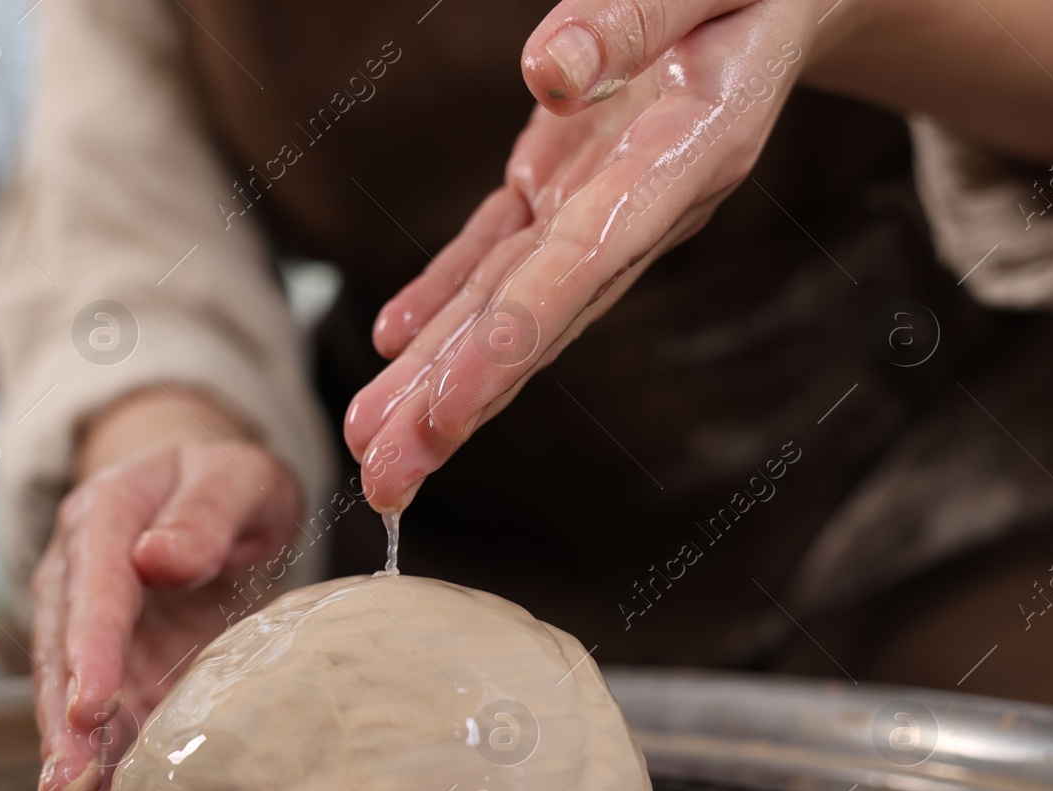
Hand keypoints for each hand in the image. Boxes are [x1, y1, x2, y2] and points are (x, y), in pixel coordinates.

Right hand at [32, 429, 300, 790]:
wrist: (214, 494)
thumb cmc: (226, 483)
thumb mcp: (235, 475)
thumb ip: (205, 511)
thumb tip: (160, 558)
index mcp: (105, 516)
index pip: (92, 589)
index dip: (90, 651)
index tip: (93, 708)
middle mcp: (79, 574)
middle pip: (61, 653)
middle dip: (63, 726)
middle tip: (68, 788)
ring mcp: (89, 627)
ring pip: (69, 697)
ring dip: (74, 758)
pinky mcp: (115, 667)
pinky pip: (102, 720)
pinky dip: (101, 765)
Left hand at [345, 0, 821, 510]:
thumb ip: (634, 12)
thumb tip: (543, 73)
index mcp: (679, 158)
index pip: (581, 268)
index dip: (509, 342)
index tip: (445, 413)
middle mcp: (635, 207)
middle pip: (534, 320)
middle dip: (455, 404)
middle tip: (386, 482)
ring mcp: (597, 203)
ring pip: (504, 303)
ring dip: (436, 375)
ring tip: (373, 442)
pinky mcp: (564, 182)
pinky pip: (497, 251)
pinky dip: (445, 296)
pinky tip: (396, 340)